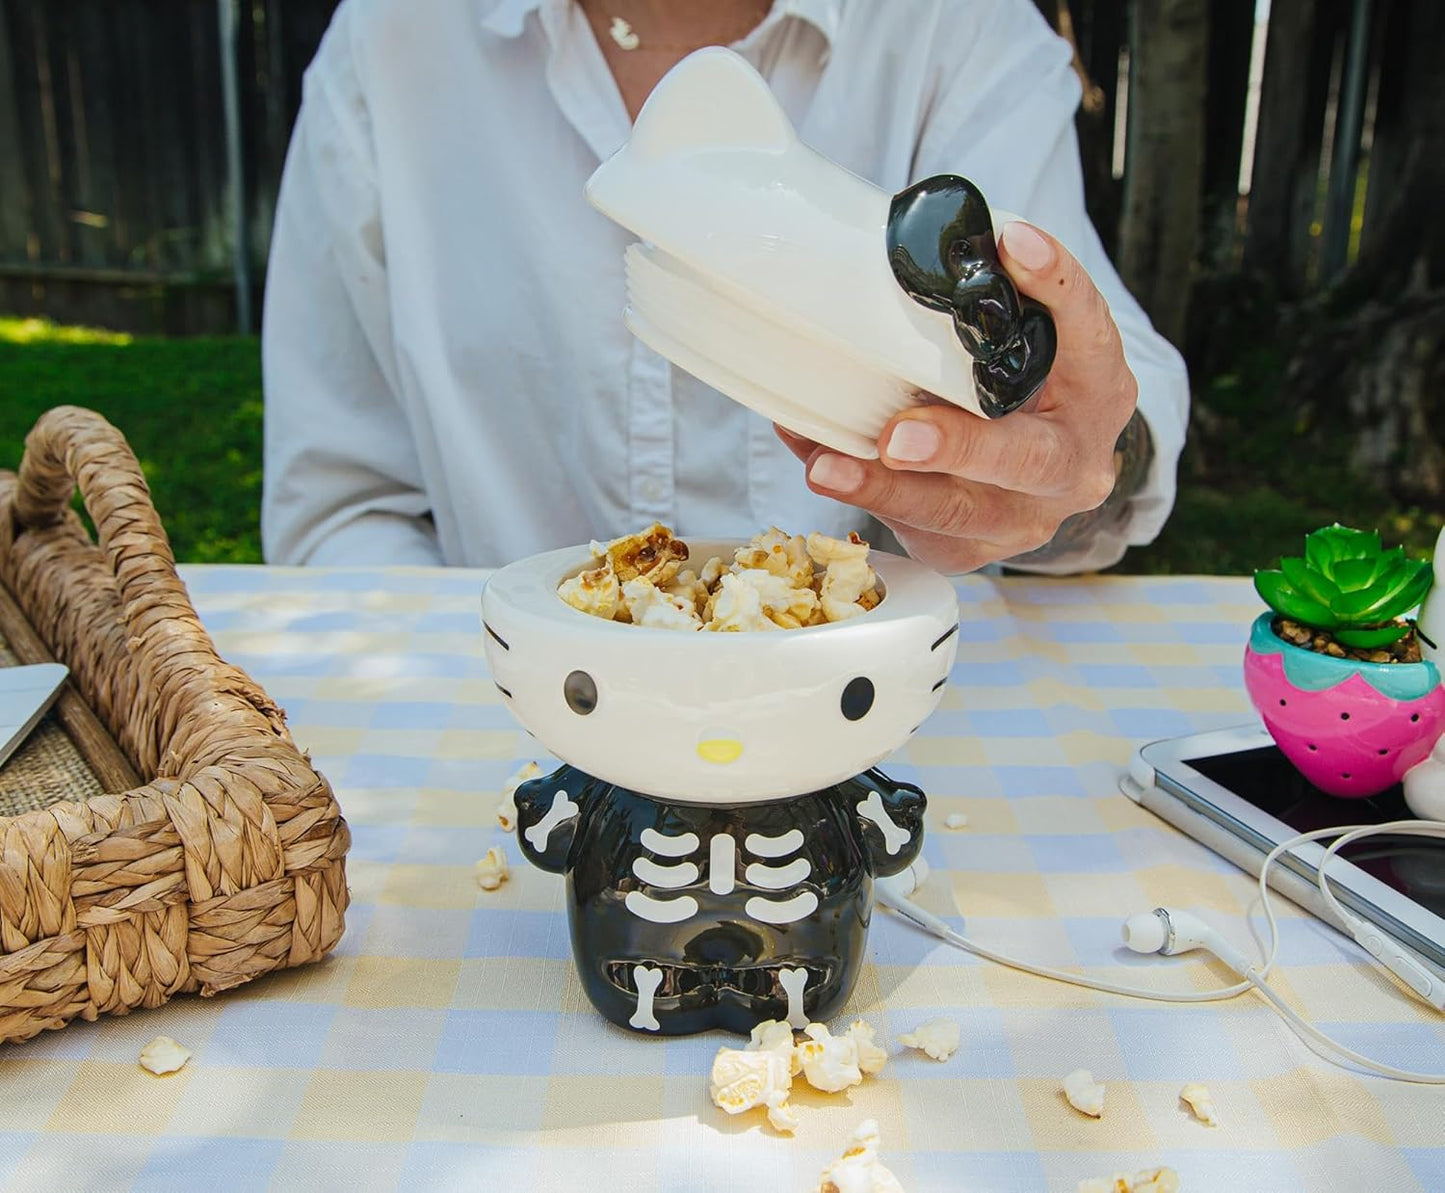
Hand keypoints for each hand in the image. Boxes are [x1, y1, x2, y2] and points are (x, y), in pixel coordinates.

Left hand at [778, 220, 1145, 573]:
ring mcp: (1027, 517)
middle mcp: (1074, 462)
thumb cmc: (1021, 391)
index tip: (1011, 241)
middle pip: (1026, 458)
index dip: (1056, 284)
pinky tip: (816, 463)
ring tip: (826, 467)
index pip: (1089, 330)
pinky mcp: (975, 550)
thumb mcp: (1028, 348)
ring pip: (958, 512)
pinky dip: (859, 495)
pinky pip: (913, 528)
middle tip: (898, 436)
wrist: (1043, 477)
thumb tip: (902, 253)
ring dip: (885, 488)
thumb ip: (989, 312)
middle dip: (958, 447)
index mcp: (1098, 389)